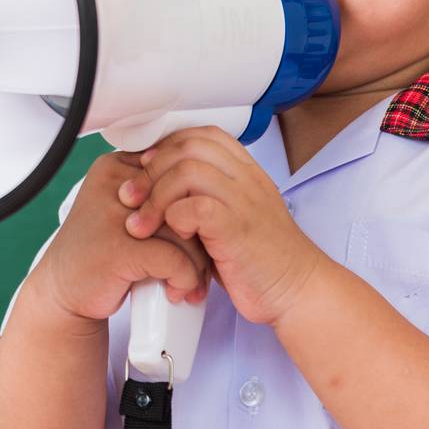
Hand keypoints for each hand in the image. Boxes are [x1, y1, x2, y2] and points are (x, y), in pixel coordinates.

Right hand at [31, 151, 216, 324]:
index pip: (175, 173)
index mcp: (115, 167)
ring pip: (184, 230)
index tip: (195, 232)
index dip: (191, 204)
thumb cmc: (100, 251)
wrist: (63, 291)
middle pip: (182, 200)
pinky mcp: (118, 250)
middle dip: (199, 236)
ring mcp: (113, 216)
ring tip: (190, 282)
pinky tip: (177, 291)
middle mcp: (113, 185)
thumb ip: (154, 195)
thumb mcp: (123, 210)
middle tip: (200, 263)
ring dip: (197, 263)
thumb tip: (210, 195)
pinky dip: (185, 279)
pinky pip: (175, 260)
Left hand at [117, 126, 325, 326]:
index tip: (146, 169)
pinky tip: (174, 235)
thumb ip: (206, 197)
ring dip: (154, 197)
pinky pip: (196, 206)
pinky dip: (174, 217)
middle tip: (131, 198)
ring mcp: (245, 202)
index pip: (202, 135)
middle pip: (188, 146)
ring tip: (140, 224)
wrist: (297, 292)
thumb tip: (158, 186)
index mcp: (247, 173)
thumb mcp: (234, 218)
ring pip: (188, 171)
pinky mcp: (238, 229)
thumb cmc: (261, 261)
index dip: (167, 146)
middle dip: (150, 171)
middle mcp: (247, 180)